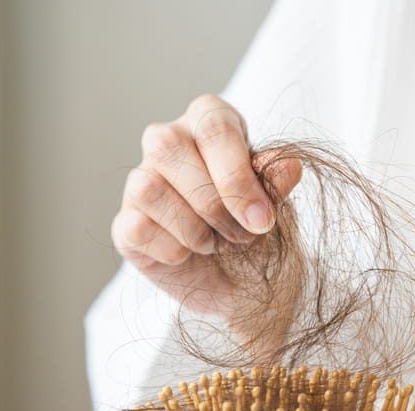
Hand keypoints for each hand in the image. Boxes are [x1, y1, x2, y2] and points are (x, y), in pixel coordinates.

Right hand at [111, 94, 301, 317]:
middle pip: (171, 147)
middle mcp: (168, 142)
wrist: (245, 284)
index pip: (213, 125)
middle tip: (242, 235)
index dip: (237, 175)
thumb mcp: (277, 207)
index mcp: (210, 122)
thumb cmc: (258, 231)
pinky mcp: (125, 222)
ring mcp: (140, 180)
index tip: (262, 219)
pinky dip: (173, 251)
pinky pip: (138, 228)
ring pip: (149, 187)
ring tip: (216, 243)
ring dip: (195, 230)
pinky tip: (189, 255)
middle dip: (215, 204)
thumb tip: (289, 165)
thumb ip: (277, 184)